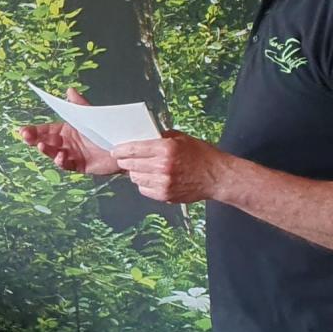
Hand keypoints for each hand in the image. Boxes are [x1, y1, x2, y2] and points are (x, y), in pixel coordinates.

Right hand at [16, 88, 121, 175]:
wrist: (124, 146)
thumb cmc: (106, 130)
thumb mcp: (90, 115)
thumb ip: (79, 105)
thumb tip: (69, 89)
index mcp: (66, 130)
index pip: (46, 130)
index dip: (34, 130)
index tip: (23, 130)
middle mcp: (66, 143)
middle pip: (46, 141)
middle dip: (34, 140)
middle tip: (26, 137)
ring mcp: (71, 154)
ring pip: (53, 153)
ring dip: (46, 150)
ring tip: (41, 145)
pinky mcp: (79, 165)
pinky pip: (67, 164)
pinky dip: (61, 161)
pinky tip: (60, 156)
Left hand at [113, 131, 228, 203]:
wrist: (217, 177)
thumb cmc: (201, 156)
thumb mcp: (182, 138)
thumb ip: (161, 136)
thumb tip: (142, 136)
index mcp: (166, 148)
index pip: (133, 149)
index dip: (120, 150)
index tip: (115, 150)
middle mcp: (163, 166)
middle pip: (130, 164)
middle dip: (126, 161)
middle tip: (126, 159)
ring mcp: (164, 182)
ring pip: (135, 178)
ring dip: (136, 173)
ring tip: (144, 169)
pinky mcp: (165, 195)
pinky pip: (144, 189)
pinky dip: (145, 184)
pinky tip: (153, 178)